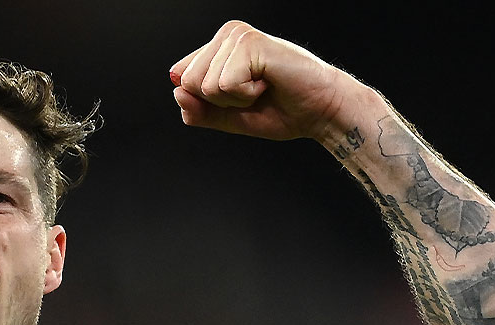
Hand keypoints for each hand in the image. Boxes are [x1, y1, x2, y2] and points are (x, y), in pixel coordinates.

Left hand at [169, 21, 368, 141]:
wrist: (318, 111)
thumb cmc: (279, 111)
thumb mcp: (227, 117)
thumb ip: (198, 111)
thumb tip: (176, 92)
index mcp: (217, 48)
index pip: (181, 80)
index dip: (207, 102)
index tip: (240, 97)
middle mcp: (225, 35)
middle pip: (187, 82)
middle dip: (219, 101)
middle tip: (253, 93)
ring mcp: (237, 36)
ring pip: (204, 85)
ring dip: (234, 98)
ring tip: (262, 86)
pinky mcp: (250, 42)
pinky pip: (225, 84)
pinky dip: (246, 94)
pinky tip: (268, 82)